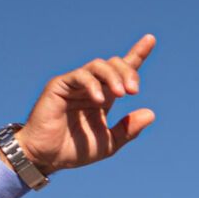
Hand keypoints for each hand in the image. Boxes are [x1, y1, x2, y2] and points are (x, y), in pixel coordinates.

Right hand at [14, 35, 156, 173]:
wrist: (48, 158)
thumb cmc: (75, 150)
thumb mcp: (109, 143)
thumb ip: (129, 130)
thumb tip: (151, 113)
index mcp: (105, 96)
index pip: (122, 71)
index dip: (137, 53)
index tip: (151, 39)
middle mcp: (91, 86)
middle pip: (114, 64)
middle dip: (128, 72)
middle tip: (134, 91)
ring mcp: (75, 83)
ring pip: (98, 66)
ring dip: (114, 76)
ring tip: (123, 93)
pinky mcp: (59, 85)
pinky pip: (79, 76)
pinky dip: (92, 84)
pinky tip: (99, 99)